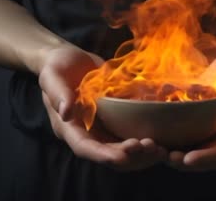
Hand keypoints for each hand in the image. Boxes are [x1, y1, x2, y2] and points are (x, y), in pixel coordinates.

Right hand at [39, 44, 166, 170]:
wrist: (68, 60)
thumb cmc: (57, 67)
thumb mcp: (52, 76)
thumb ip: (58, 94)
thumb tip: (66, 112)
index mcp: (69, 128)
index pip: (86, 148)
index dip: (105, 155)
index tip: (125, 155)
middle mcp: (87, 133)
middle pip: (108, 155)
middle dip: (131, 156)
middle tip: (153, 148)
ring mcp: (102, 129)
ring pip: (122, 150)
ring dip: (142, 153)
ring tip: (161, 149)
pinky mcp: (114, 120)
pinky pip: (129, 134)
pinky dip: (145, 139)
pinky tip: (163, 137)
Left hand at [167, 45, 215, 171]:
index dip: (209, 157)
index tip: (188, 159)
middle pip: (208, 153)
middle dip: (187, 160)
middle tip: (165, 157)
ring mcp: (214, 123)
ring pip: (194, 144)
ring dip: (176, 148)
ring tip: (155, 147)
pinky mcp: (201, 112)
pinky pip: (185, 125)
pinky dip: (170, 129)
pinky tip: (152, 126)